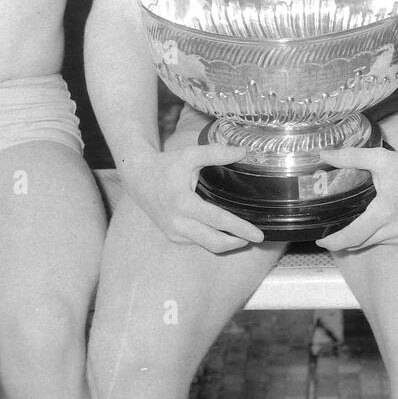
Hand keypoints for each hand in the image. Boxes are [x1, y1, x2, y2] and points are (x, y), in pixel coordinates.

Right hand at [121, 144, 265, 253]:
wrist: (139, 178)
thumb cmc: (167, 165)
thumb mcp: (190, 155)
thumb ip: (217, 153)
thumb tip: (244, 152)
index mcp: (183, 203)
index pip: (218, 220)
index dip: (240, 228)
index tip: (258, 234)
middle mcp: (177, 222)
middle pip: (215, 242)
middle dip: (238, 242)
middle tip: (256, 237)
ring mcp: (174, 232)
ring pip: (207, 245)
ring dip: (227, 243)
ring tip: (244, 235)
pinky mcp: (173, 236)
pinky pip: (198, 242)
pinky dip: (214, 239)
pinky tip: (224, 231)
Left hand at [315, 146, 397, 249]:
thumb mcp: (378, 157)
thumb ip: (350, 157)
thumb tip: (323, 154)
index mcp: (384, 211)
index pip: (353, 236)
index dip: (334, 241)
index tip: (320, 240)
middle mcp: (394, 228)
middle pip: (359, 244)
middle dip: (341, 243)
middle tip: (327, 235)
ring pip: (371, 244)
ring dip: (356, 240)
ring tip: (342, 231)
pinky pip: (383, 241)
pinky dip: (371, 237)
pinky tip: (364, 227)